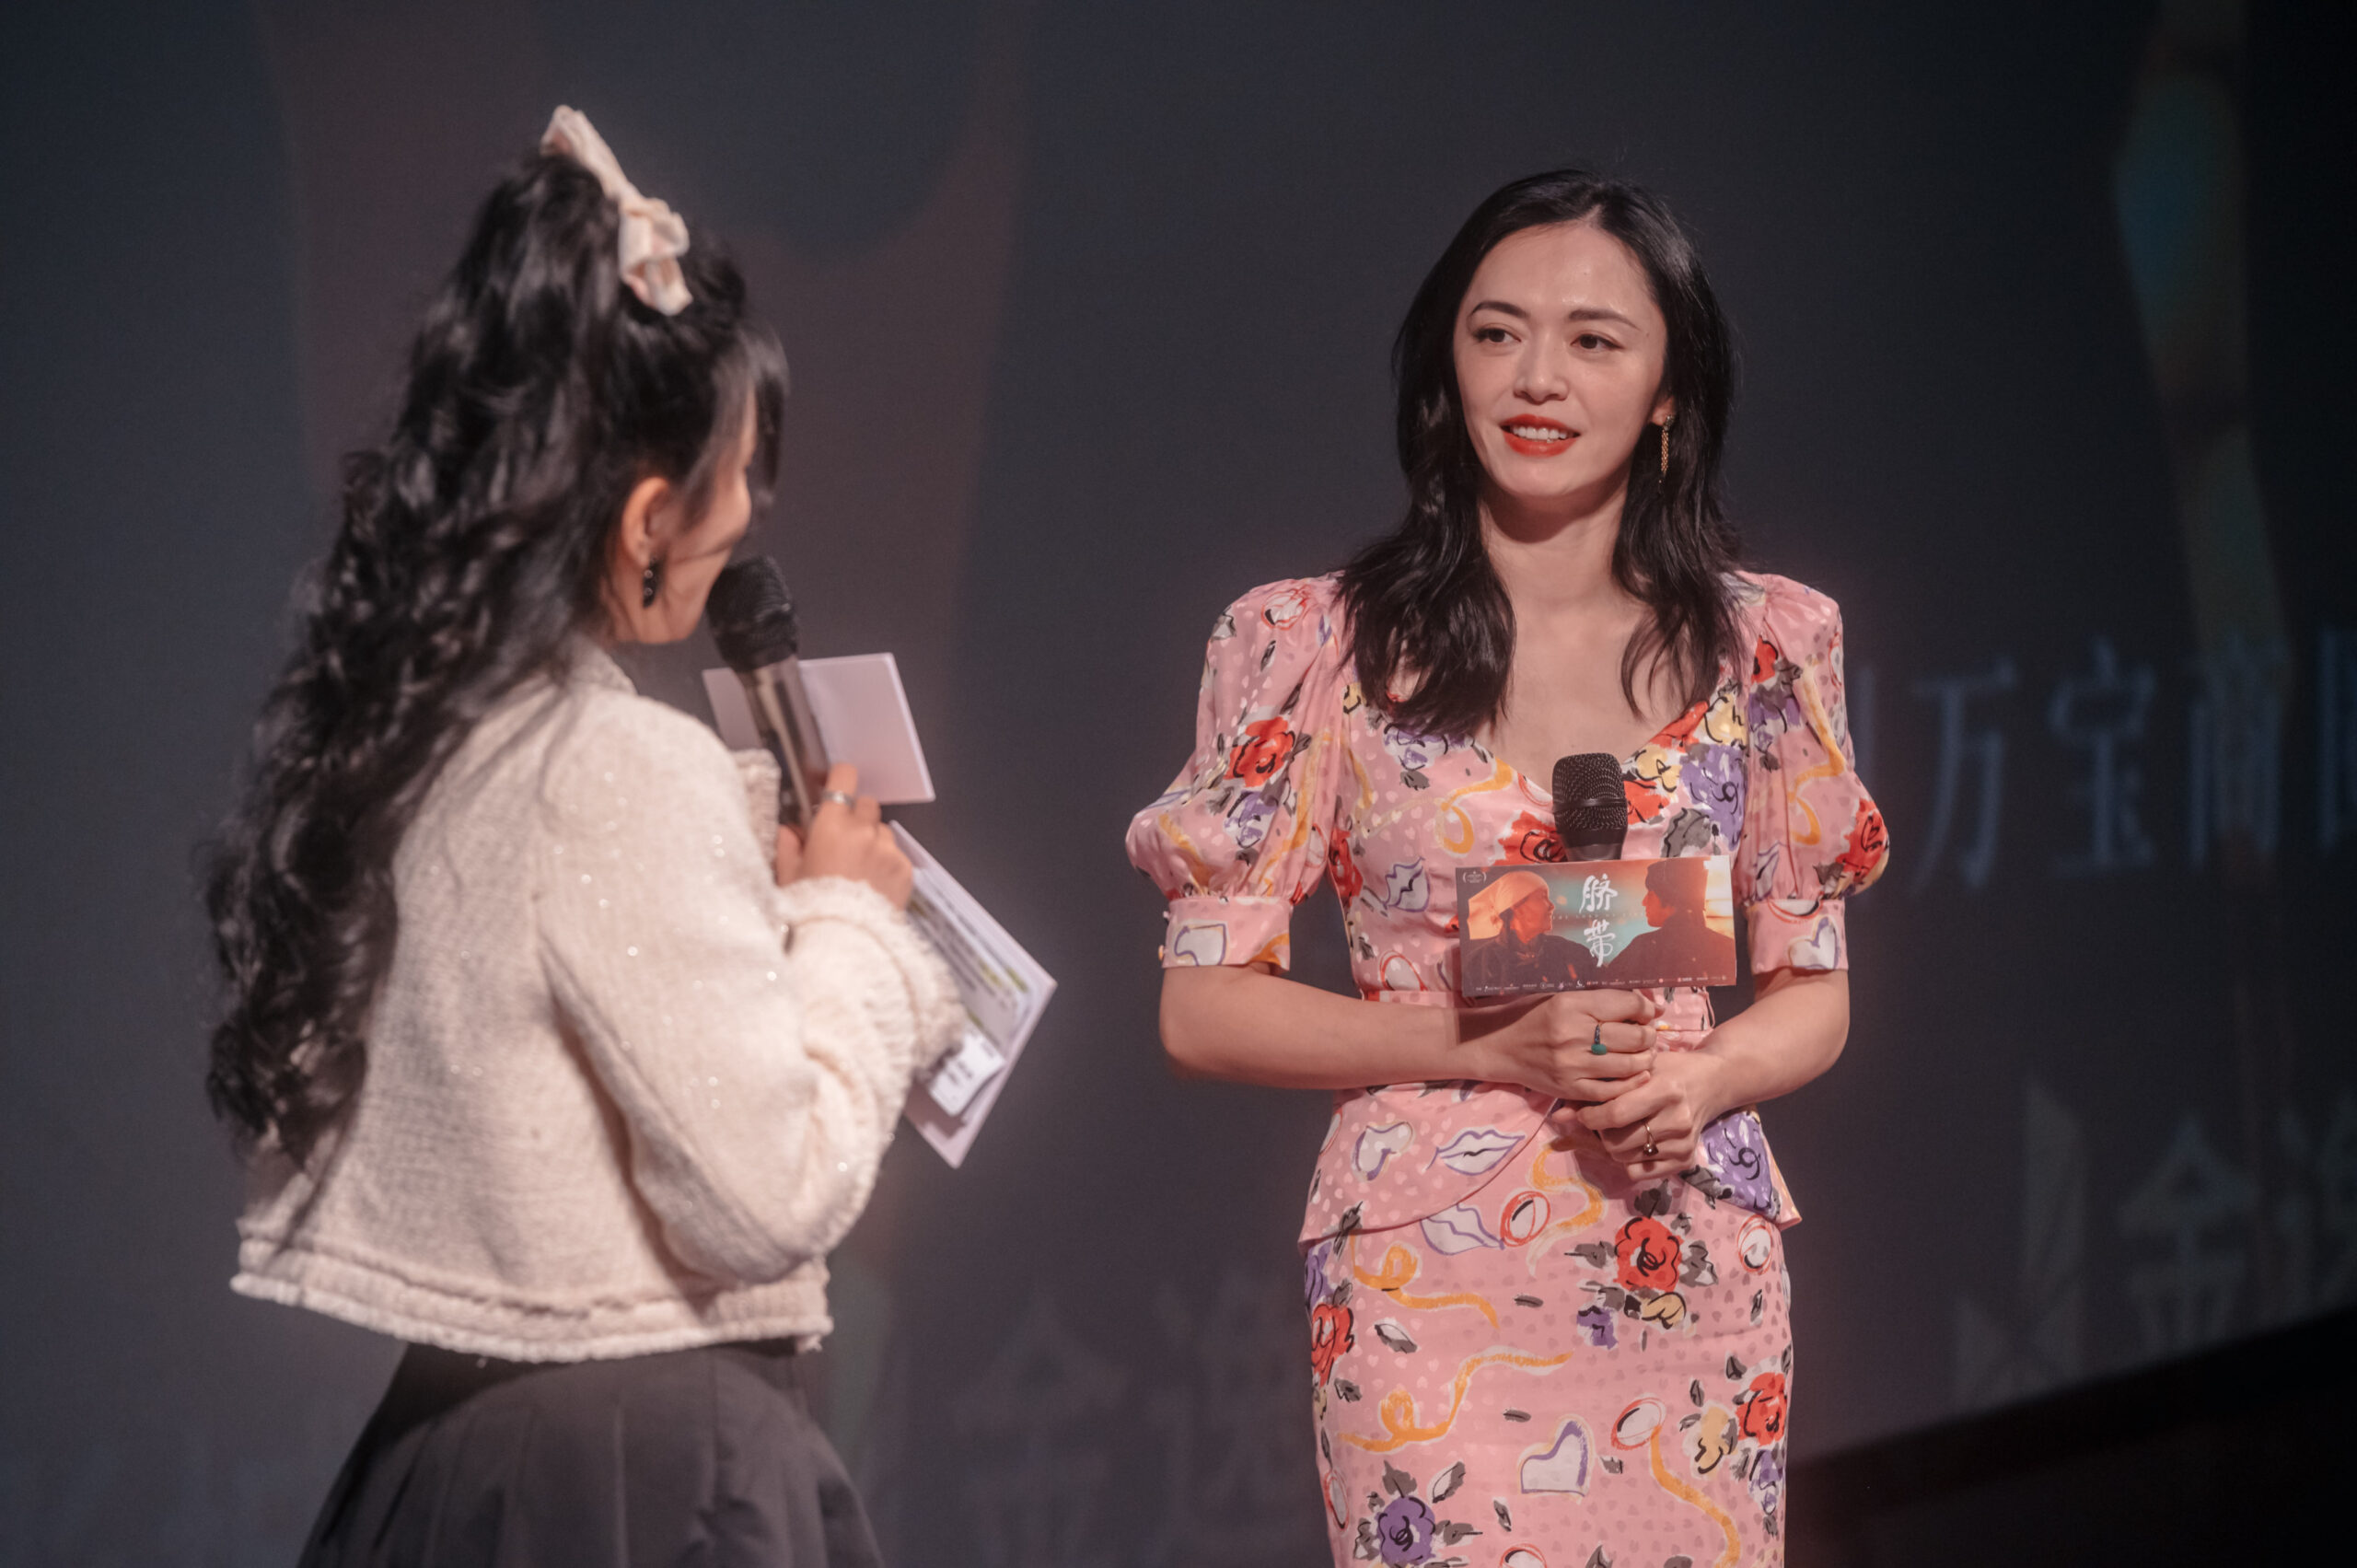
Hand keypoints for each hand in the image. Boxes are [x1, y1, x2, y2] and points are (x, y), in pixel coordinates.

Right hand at [772, 763, 912, 908]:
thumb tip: (789, 831)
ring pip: (882, 830)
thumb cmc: (813, 911)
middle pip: (866, 804)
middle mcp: (864, 833)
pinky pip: (896, 854)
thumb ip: (788, 846)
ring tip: (856, 868)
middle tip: (841, 840)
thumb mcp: (788, 877)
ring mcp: (887, 851)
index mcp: (832, 827)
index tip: (837, 784)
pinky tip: (870, 883)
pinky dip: (885, 863)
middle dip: (854, 816)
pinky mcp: (904, 870)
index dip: (840, 779)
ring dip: (872, 840)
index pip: (844, 779)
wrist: (843, 945)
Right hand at [1468, 990, 1664, 1102]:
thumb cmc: (1531, 1014)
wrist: (1498, 1045)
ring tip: (1646, 1054)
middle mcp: (1572, 1034)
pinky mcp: (1568, 1089)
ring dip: (1646, 1059)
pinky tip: (1638, 1075)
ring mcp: (1571, 1065)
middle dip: (1649, 1035)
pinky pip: (1611, 1091)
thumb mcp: (1563, 997)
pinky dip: (1631, 1083)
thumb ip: (1600, 1001)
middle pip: (1633, 1037)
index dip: (1647, 1009)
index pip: (1627, 1005)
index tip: (1650, 1012)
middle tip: (1649, 1035)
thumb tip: (1646, 1005)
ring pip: (1628, 1065)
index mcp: (1571, 1004)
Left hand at [1572, 1048, 1727, 1179]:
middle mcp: (1677, 1120)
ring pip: (1624, 1159)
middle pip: (1616, 1142)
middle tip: (1601, 1120)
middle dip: (1599, 1133)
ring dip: (1611, 1146)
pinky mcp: (1686, 1160)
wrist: (1712, 1082)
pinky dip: (1628, 1160)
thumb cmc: (1669, 1069)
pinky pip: (1639, 1172)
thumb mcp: (1636, 1070)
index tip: (1584, 1112)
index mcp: (1666, 1091)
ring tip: (1618, 1128)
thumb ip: (1598, 1091)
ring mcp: (1683, 1144)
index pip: (1615, 1115)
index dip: (1590, 1117)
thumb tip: (1557, 1117)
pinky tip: (1634, 1141)